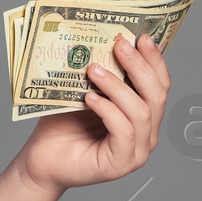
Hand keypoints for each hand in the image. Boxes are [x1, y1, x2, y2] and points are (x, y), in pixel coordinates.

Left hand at [17, 32, 171, 195]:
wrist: (41, 159)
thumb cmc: (62, 125)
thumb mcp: (82, 92)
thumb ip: (98, 74)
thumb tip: (101, 38)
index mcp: (142, 114)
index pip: (160, 84)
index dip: (154, 60)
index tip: (142, 36)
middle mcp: (146, 134)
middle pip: (157, 95)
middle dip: (139, 66)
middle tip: (120, 44)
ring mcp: (137, 151)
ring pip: (140, 112)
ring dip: (118, 86)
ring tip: (94, 69)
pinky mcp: (121, 163)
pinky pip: (124, 131)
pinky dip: (109, 110)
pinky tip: (90, 98)